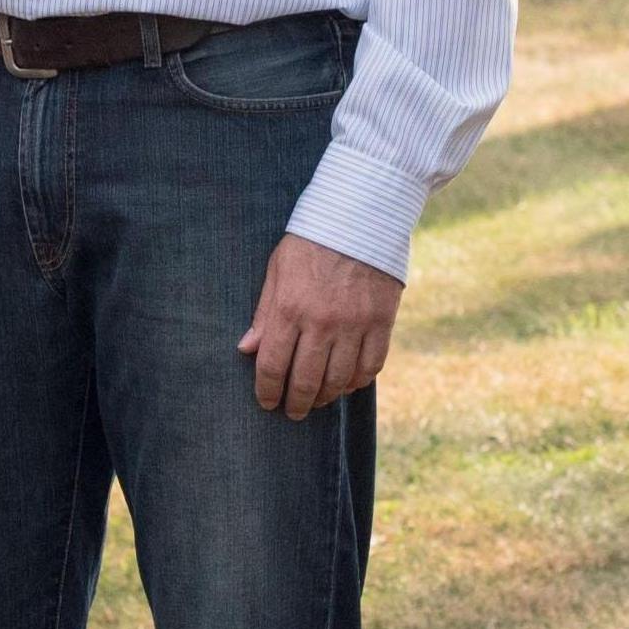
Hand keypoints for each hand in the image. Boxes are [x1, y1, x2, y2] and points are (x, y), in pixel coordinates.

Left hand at [241, 237, 397, 418]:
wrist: (360, 217)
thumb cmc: (311, 243)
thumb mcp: (277, 270)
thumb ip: (264, 313)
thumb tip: (247, 349)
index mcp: (290, 308)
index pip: (272, 366)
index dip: (267, 391)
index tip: (267, 402)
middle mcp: (322, 322)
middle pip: (306, 381)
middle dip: (295, 403)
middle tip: (292, 412)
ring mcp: (355, 325)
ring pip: (339, 380)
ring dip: (326, 397)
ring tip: (317, 399)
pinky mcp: (382, 322)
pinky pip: (371, 367)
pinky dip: (358, 381)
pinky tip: (347, 383)